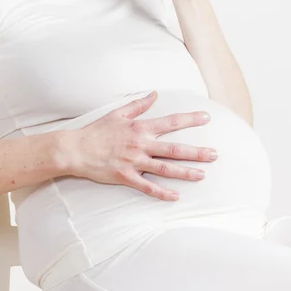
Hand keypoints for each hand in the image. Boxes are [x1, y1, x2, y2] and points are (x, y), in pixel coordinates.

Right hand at [62, 92, 217, 200]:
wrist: (75, 149)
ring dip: (186, 172)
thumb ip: (139, 104)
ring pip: (165, 169)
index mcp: (140, 127)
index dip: (190, 119)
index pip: (171, 122)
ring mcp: (134, 162)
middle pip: (174, 148)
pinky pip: (147, 187)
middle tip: (215, 154)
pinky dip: (162, 192)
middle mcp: (141, 144)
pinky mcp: (126, 177)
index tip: (207, 117)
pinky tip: (176, 196)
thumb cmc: (97, 130)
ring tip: (203, 175)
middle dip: (197, 152)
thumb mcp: (118, 112)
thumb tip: (155, 94)